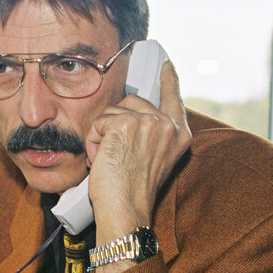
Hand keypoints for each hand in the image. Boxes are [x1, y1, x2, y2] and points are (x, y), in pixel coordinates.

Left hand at [86, 60, 190, 272]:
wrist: (126, 210)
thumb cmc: (133, 191)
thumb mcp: (153, 158)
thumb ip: (152, 134)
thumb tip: (133, 110)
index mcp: (179, 135)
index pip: (174, 96)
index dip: (168, 79)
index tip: (165, 62)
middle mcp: (168, 125)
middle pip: (131, 102)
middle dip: (115, 124)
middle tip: (117, 156)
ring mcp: (148, 122)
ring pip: (112, 113)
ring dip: (103, 136)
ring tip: (110, 161)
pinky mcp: (124, 124)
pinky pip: (97, 123)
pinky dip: (93, 142)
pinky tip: (102, 162)